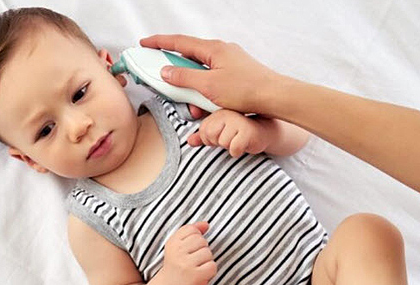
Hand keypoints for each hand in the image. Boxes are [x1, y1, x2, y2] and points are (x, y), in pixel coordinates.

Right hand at [140, 34, 283, 116]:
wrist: (275, 98)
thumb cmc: (246, 90)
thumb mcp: (209, 86)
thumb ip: (185, 78)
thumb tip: (166, 71)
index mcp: (213, 49)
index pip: (180, 42)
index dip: (159, 43)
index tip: (145, 44)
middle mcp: (221, 52)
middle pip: (190, 58)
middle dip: (177, 74)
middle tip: (166, 81)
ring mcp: (230, 63)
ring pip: (202, 73)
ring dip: (194, 90)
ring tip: (195, 107)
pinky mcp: (236, 75)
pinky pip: (213, 81)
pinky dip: (206, 93)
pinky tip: (208, 107)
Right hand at [162, 222, 216, 284]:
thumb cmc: (178, 264)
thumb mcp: (179, 245)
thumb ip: (192, 231)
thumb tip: (206, 224)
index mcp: (173, 243)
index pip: (192, 230)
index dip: (195, 239)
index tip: (188, 250)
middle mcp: (177, 252)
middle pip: (202, 241)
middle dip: (201, 250)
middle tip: (192, 261)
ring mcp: (186, 264)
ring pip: (208, 253)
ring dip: (206, 261)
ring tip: (196, 268)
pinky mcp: (196, 276)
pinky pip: (213, 266)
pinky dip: (210, 272)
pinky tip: (200, 275)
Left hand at [188, 109, 270, 157]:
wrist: (266, 132)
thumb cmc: (241, 132)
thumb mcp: (220, 133)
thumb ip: (204, 136)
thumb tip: (189, 141)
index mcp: (218, 112)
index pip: (203, 131)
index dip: (211, 139)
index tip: (224, 134)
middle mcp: (227, 113)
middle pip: (210, 136)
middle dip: (219, 142)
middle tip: (232, 138)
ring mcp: (238, 121)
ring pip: (222, 143)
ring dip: (230, 146)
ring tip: (239, 139)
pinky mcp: (247, 132)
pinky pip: (233, 149)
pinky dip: (238, 151)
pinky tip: (244, 144)